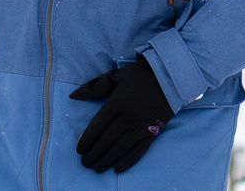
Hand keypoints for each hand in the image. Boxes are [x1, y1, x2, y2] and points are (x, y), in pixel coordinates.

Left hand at [72, 58, 174, 173]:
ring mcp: (141, 126)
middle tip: (85, 163)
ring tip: (97, 168)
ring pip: (120, 148)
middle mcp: (127, 117)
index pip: (97, 126)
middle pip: (107, 140)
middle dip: (94, 153)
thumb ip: (94, 86)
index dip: (87, 139)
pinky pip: (139, 151)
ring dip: (107, 159)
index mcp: (116, 103)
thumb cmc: (140, 76)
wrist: (170, 77)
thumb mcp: (115, 76)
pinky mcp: (153, 133)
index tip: (79, 149)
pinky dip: (128, 161)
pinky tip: (118, 169)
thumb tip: (73, 95)